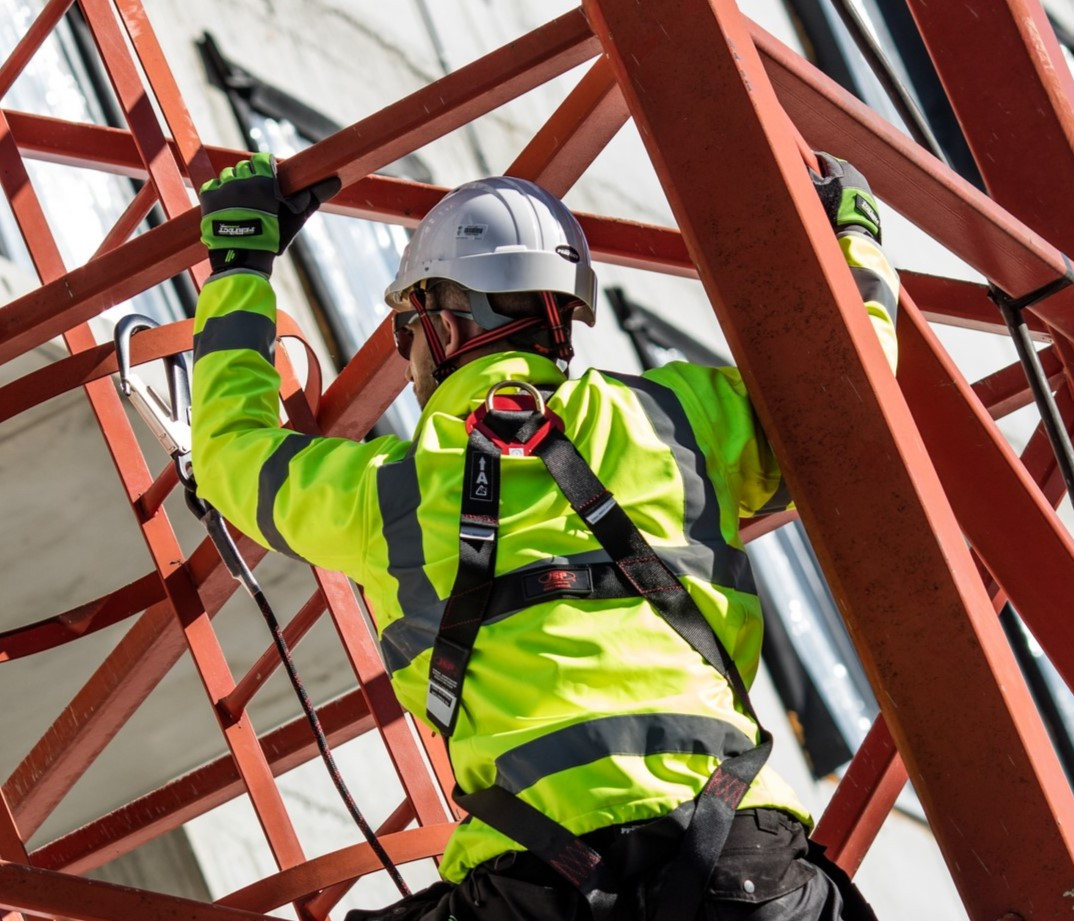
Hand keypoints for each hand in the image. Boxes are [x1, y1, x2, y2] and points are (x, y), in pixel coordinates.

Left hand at [199, 152, 341, 277]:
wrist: (243, 258)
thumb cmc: (273, 238)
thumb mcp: (296, 218)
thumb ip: (314, 197)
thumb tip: (336, 181)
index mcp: (264, 181)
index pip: (262, 159)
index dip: (265, 168)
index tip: (268, 179)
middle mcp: (242, 180)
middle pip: (245, 167)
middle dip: (250, 178)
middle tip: (255, 196)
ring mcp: (223, 188)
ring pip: (228, 175)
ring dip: (233, 185)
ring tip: (240, 203)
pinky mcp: (208, 197)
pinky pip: (212, 186)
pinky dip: (218, 194)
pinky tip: (226, 208)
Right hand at [810, 151, 880, 240]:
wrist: (855, 227)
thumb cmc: (833, 208)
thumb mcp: (816, 191)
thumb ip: (808, 176)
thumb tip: (800, 166)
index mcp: (840, 167)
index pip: (823, 158)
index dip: (812, 161)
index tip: (805, 165)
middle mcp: (853, 171)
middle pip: (834, 168)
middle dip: (824, 173)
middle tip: (813, 182)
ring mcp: (862, 183)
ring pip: (844, 178)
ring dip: (834, 183)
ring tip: (826, 195)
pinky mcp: (867, 194)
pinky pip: (852, 189)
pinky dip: (844, 192)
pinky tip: (838, 203)